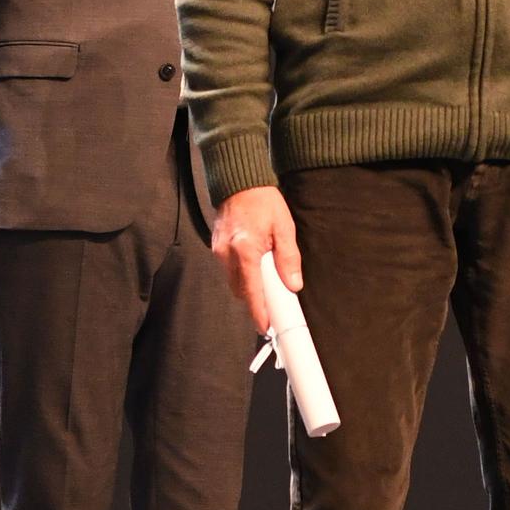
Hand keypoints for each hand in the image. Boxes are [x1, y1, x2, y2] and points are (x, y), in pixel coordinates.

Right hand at [212, 186, 302, 333]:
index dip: (259, 313)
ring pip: (234, 282)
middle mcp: (227, 254)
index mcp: (245, 250)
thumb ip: (288, 258)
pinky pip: (230, 271)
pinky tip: (256, 263)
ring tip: (267, 276)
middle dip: (257, 299)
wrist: (239, 181)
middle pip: (241, 291)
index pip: (252, 292)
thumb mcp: (284, 228)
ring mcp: (218, 252)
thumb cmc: (263, 201)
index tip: (266, 327)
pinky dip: (243, 274)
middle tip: (275, 301)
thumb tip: (293, 284)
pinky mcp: (216, 249)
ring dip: (250, 286)